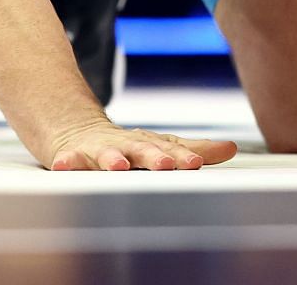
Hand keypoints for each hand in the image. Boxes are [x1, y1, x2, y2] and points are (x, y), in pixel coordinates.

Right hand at [43, 119, 238, 171]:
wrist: (78, 131)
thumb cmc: (128, 146)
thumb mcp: (160, 146)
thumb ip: (193, 149)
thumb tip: (232, 148)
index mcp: (150, 144)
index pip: (170, 150)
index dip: (183, 157)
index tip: (196, 163)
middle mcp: (127, 145)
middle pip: (142, 150)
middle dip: (154, 157)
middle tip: (166, 164)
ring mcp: (99, 150)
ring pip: (107, 154)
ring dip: (112, 159)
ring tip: (119, 166)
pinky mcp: (74, 156)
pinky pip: (69, 160)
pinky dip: (67, 162)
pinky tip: (64, 165)